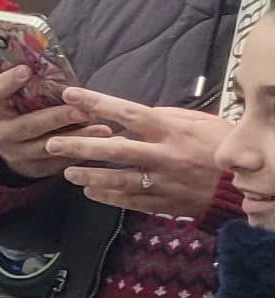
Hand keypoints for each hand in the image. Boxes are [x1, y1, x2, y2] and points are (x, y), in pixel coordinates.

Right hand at [0, 61, 91, 184]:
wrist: (12, 146)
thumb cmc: (19, 111)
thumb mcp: (14, 97)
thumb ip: (27, 83)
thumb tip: (48, 56)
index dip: (8, 82)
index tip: (27, 70)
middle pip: (28, 125)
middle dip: (57, 117)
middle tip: (83, 110)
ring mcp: (16, 154)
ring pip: (49, 147)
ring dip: (78, 137)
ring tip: (103, 129)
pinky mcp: (35, 169)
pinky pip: (60, 162)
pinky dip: (83, 153)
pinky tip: (103, 145)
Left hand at [44, 92, 234, 219]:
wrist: (244, 186)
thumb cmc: (222, 147)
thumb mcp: (201, 122)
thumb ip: (167, 116)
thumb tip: (137, 114)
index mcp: (172, 131)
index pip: (127, 113)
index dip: (96, 103)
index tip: (70, 95)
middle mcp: (164, 156)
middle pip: (114, 150)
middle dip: (80, 146)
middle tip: (52, 143)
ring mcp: (162, 182)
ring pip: (118, 180)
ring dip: (89, 176)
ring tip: (66, 172)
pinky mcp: (164, 202)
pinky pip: (129, 201)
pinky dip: (107, 197)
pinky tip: (89, 191)